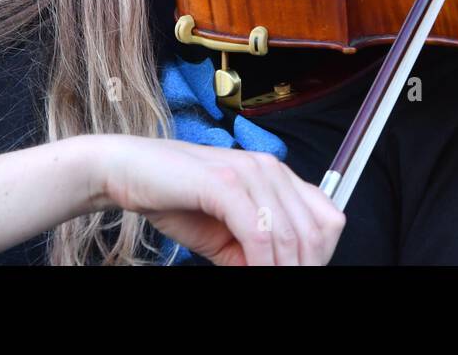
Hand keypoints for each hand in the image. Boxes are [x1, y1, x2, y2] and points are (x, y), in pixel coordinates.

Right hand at [92, 136, 345, 264]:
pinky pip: (258, 233)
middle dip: (303, 268)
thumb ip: (254, 252)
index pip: (327, 219)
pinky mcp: (226, 183)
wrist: (130, 172)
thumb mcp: (226, 234)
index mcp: (278, 177)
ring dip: (282, 270)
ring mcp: (251, 173)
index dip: (320, 256)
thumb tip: (276, 271)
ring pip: (289, 236)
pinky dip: (260, 263)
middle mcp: (271, 170)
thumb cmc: (176, 198)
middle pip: (315, 232)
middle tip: (286, 286)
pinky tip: (251, 274)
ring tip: (264, 284)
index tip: (301, 276)